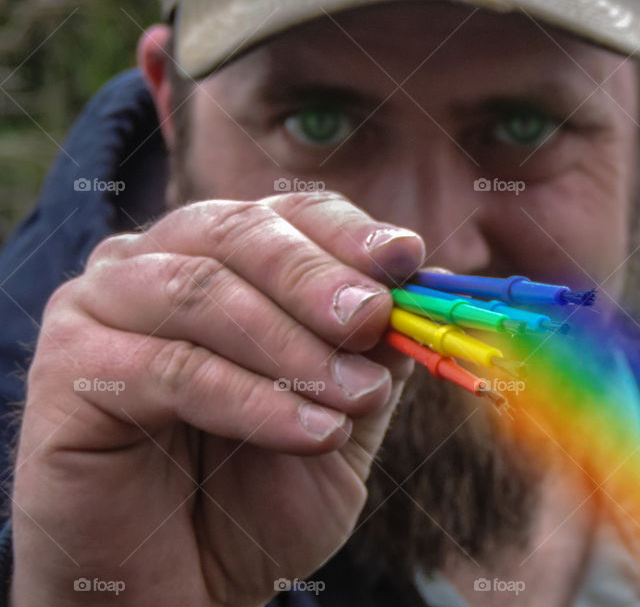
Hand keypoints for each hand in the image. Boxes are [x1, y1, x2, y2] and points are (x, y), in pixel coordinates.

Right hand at [10, 192, 423, 605]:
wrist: (182, 585)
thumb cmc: (259, 492)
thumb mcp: (341, 412)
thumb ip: (373, 349)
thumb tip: (426, 286)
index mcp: (222, 256)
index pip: (287, 215)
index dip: (348, 232)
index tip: (405, 258)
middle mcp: (155, 262)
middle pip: (239, 233)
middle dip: (318, 278)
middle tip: (373, 319)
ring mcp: (103, 306)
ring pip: (203, 292)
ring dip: (292, 347)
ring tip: (355, 395)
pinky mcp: (68, 367)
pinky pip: (172, 369)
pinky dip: (254, 401)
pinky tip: (312, 435)